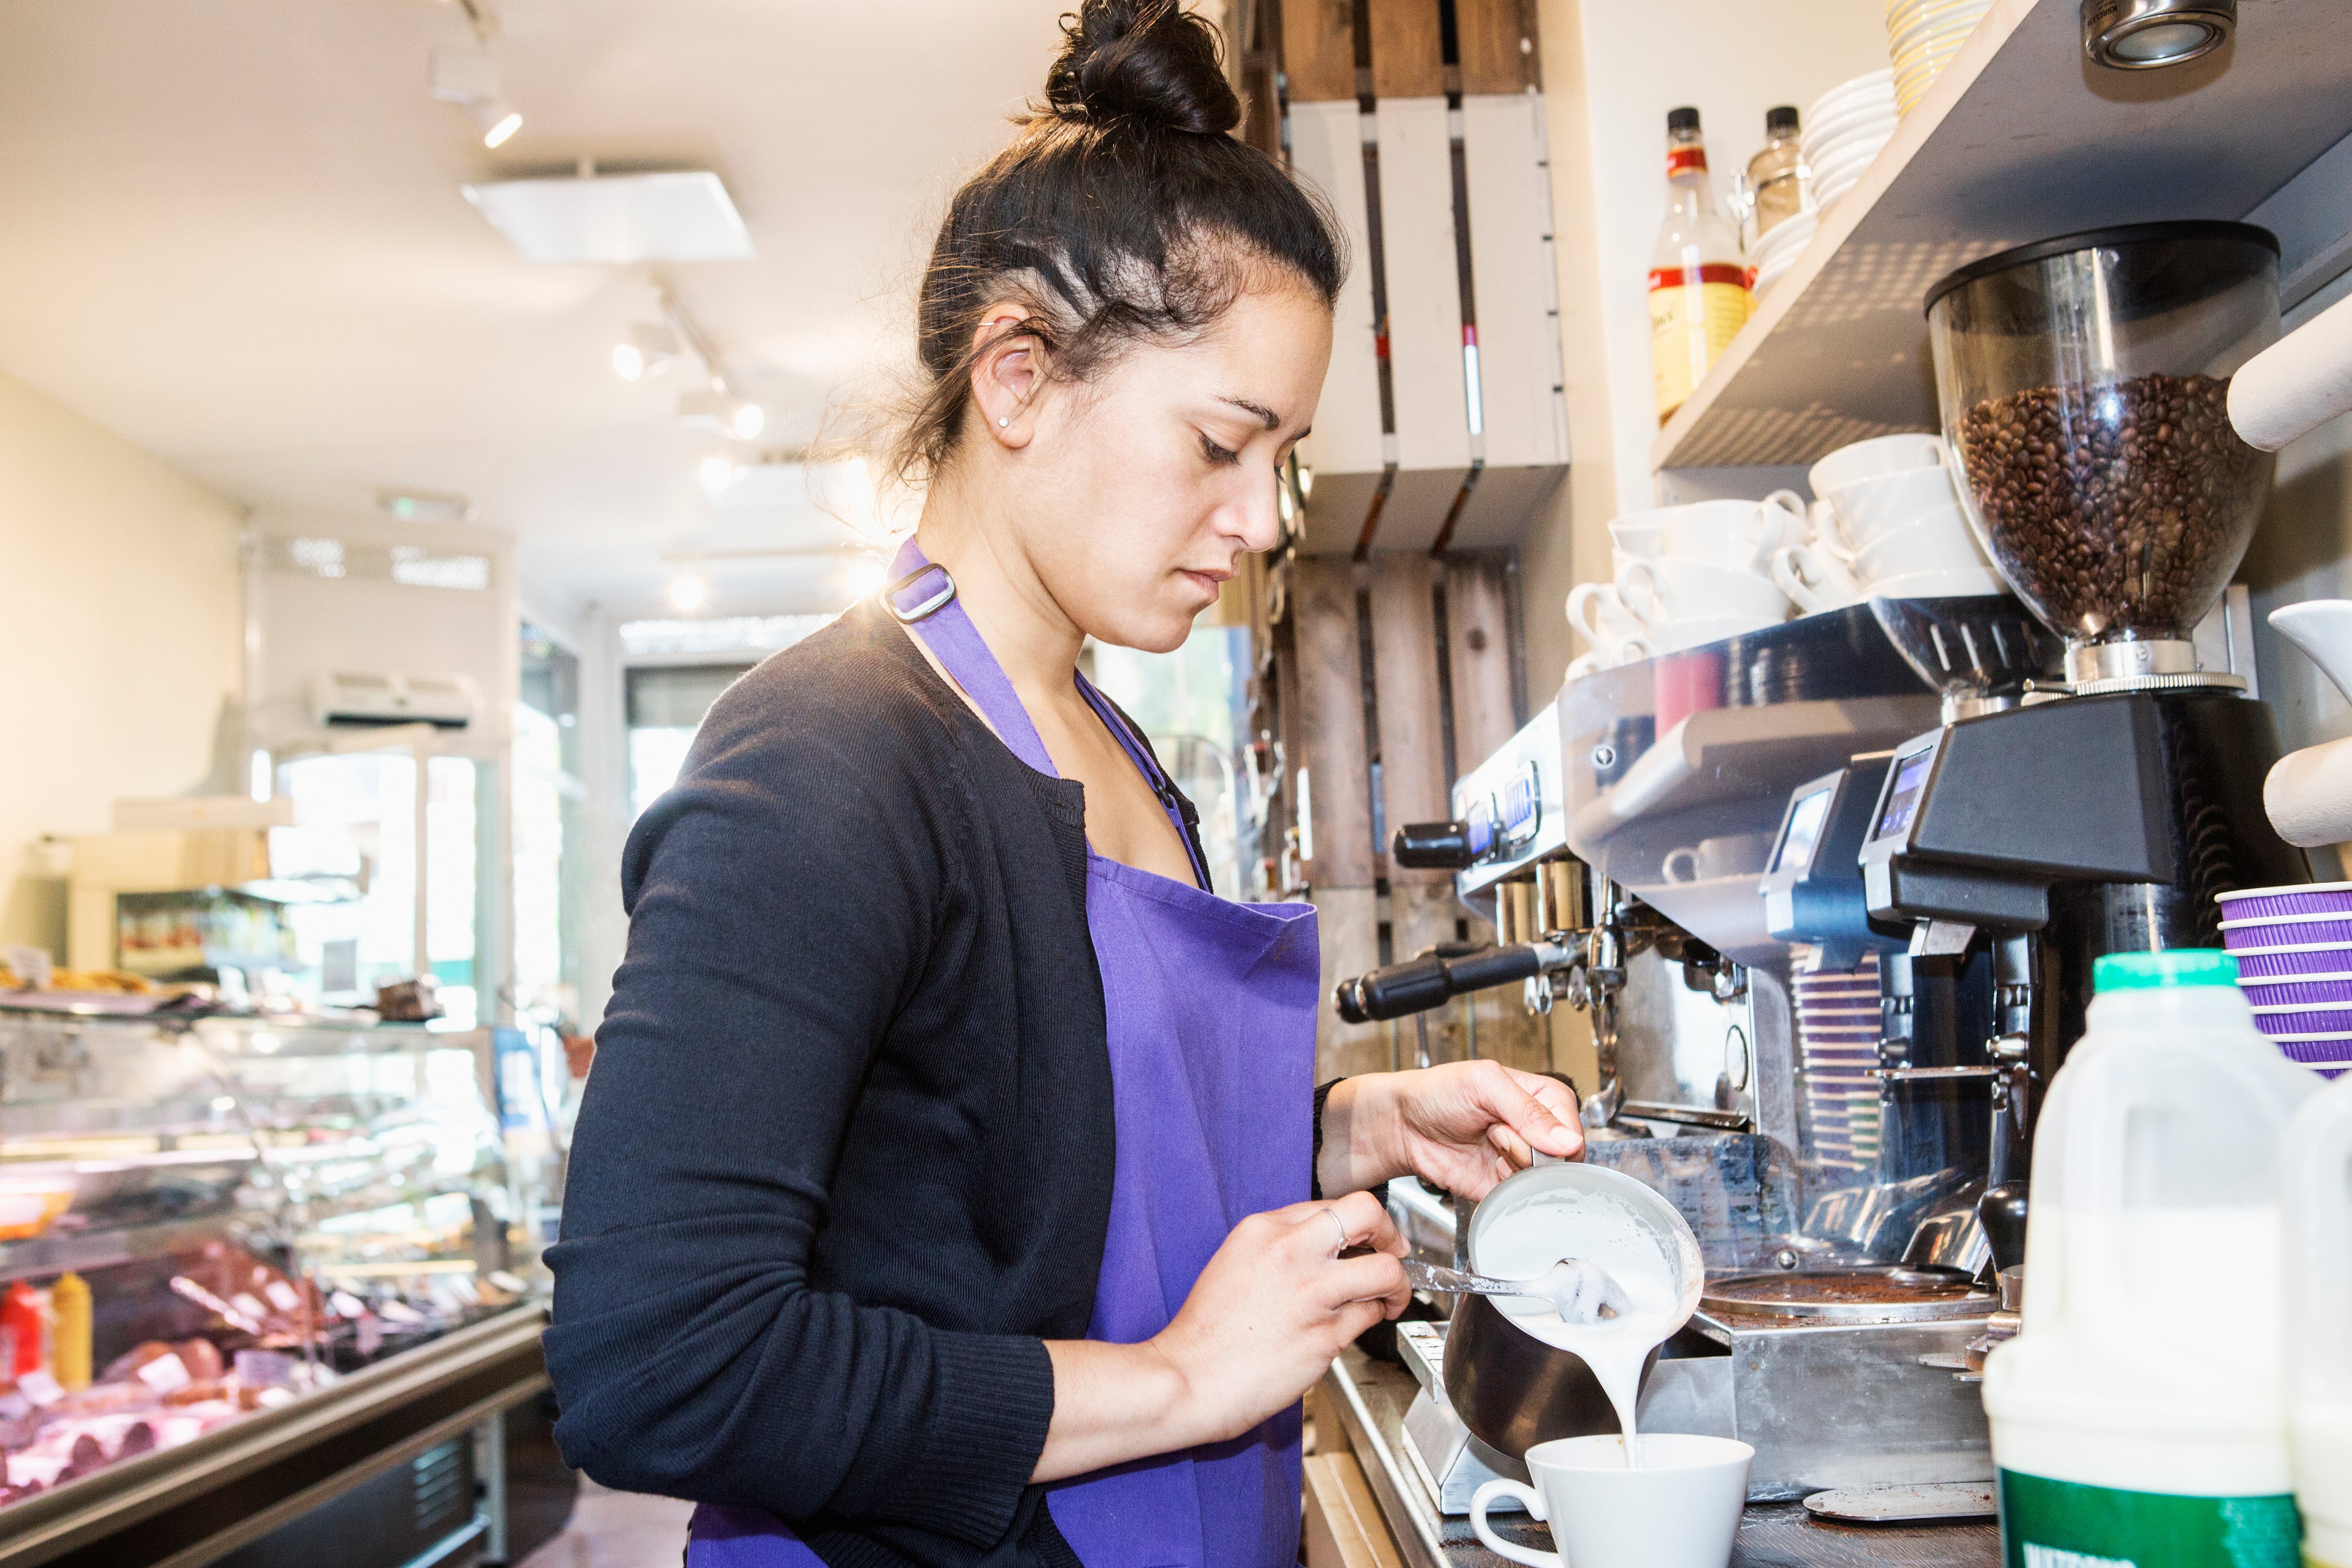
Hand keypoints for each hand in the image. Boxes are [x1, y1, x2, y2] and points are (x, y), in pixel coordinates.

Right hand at [1030, 1189, 1407, 1479]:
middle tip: (1392, 1250)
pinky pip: (1367, 1317)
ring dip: (1396, 1284)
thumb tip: (1324, 1246)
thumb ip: (1280, 1246)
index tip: (1366, 1237)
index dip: (1357, 1223)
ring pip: (1384, 1271)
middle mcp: (1292, 1254)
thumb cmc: (1206, 1331)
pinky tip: (1359, 1323)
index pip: (1332, 1204)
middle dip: (1389, 1232)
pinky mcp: (1324, 1337)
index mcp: (1264, 1229)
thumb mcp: (1236, 1262)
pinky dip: (1372, 1318)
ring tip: (1390, 1296)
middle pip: (1367, 1215)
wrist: (1187, 1379)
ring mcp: (1312, 1294)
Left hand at [1318, 1061, 1582, 1200]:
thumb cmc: (1439, 1092)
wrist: (1403, 1124)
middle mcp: (1538, 1132)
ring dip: (1511, 1169)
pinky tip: (1485, 1169)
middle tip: (1494, 1134)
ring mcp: (1522, 1160)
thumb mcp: (1484, 1084)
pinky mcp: (1504, 1187)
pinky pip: (1521, 1201)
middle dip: (1525, 1151)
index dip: (1550, 1137)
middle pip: (1560, 1161)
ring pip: (1542, 1183)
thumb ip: (1528, 1110)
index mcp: (1544, 1097)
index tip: (1514, 1126)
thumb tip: (1569, 1141)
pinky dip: (1506, 1192)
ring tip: (1486, 1145)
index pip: (1573, 1130)